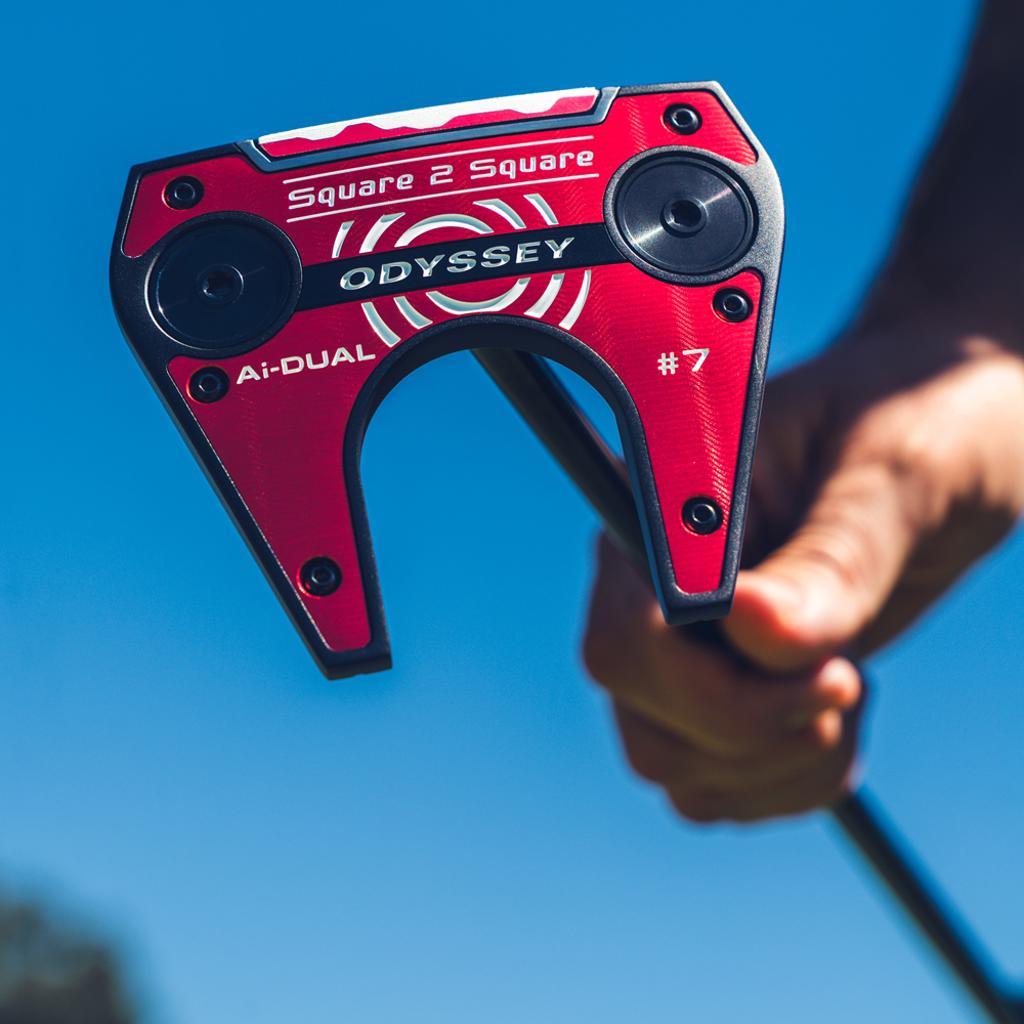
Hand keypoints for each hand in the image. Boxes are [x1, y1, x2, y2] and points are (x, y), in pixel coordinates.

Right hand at [583, 328, 1023, 822]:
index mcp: (668, 505)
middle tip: (850, 685)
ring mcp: (683, 635)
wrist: (957, 439)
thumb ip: (829, 558)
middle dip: (750, 733)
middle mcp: (656, 574)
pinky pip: (713, 781)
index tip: (835, 677)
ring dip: (771, 764)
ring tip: (852, 691)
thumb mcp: (895, 475)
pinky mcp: (720, 682)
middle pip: (638, 709)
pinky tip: (838, 722)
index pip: (629, 632)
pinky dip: (781, 783)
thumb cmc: (924, 420)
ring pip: (668, 758)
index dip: (714, 688)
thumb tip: (750, 630)